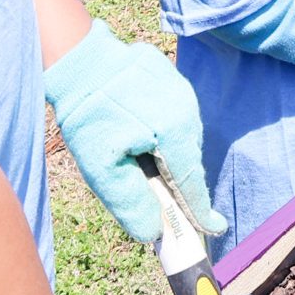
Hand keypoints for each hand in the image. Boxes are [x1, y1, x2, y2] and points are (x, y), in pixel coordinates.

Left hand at [45, 20, 223, 242]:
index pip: (192, 183)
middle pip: (188, 161)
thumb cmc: (89, 117)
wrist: (81, 62)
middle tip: (156, 196)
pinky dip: (164, 130)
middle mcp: (188, 110)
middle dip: (176, 182)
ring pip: (184, 137)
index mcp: (175, 133)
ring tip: (138, 154)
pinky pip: (176, 115)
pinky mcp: (173, 79)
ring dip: (169, 153)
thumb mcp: (102, 170)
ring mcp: (183, 90)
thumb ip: (131, 204)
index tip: (213, 229)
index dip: (200, 211)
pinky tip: (138, 128)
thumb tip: (154, 233)